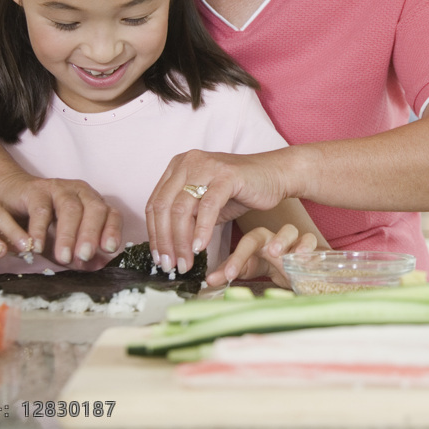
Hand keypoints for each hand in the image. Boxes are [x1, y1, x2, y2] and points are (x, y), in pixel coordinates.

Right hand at [0, 173, 123, 269]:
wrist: (11, 197)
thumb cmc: (44, 223)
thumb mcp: (64, 242)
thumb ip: (80, 255)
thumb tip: (99, 267)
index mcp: (93, 203)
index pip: (111, 214)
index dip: (113, 230)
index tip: (110, 249)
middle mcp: (81, 192)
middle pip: (94, 210)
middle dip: (90, 234)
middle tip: (85, 256)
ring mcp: (59, 189)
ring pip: (69, 208)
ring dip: (68, 234)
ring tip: (63, 257)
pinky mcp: (35, 190)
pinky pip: (40, 209)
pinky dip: (39, 229)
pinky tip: (37, 246)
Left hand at [146, 149, 289, 275]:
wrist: (274, 175)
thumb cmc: (239, 191)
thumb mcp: (205, 206)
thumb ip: (185, 219)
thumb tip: (167, 247)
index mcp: (178, 167)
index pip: (154, 204)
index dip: (154, 234)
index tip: (159, 257)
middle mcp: (188, 162)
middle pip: (163, 207)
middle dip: (164, 241)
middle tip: (169, 265)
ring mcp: (206, 166)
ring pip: (181, 208)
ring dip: (181, 241)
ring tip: (186, 263)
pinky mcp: (226, 175)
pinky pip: (207, 206)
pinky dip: (201, 230)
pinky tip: (200, 248)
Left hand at [205, 224, 318, 288]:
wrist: (290, 270)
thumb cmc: (265, 265)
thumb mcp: (246, 269)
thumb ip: (229, 272)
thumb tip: (209, 281)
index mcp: (256, 241)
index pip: (246, 243)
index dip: (238, 258)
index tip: (229, 276)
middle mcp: (272, 237)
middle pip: (269, 231)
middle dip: (271, 240)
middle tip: (272, 252)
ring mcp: (291, 241)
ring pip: (291, 231)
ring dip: (289, 241)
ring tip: (289, 255)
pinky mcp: (309, 249)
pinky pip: (311, 241)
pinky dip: (309, 248)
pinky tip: (304, 259)